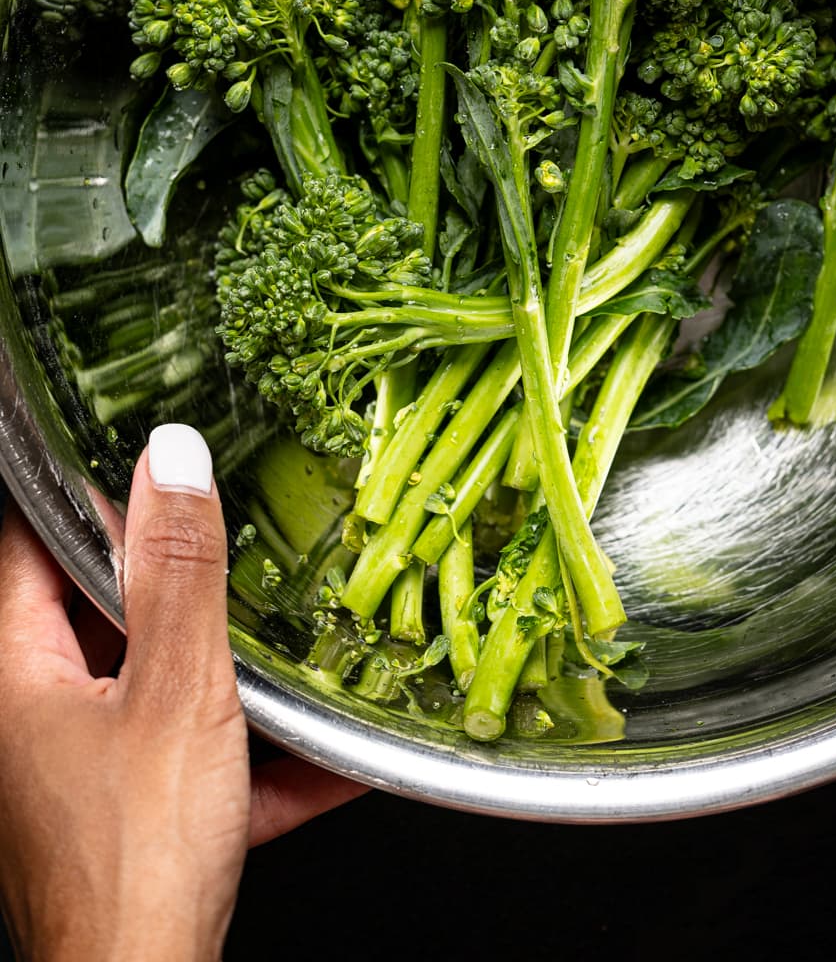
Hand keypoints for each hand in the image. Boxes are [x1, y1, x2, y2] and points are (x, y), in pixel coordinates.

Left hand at [0, 423, 367, 961]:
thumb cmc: (138, 860)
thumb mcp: (176, 691)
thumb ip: (177, 572)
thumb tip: (171, 459)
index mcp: (18, 676)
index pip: (30, 544)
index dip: (83, 490)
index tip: (140, 449)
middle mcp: (34, 721)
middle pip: (102, 616)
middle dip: (176, 580)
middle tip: (237, 530)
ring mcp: (81, 779)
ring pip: (159, 693)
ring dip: (231, 675)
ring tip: (297, 640)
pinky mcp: (131, 826)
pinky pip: (198, 767)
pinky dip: (257, 760)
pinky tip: (330, 760)